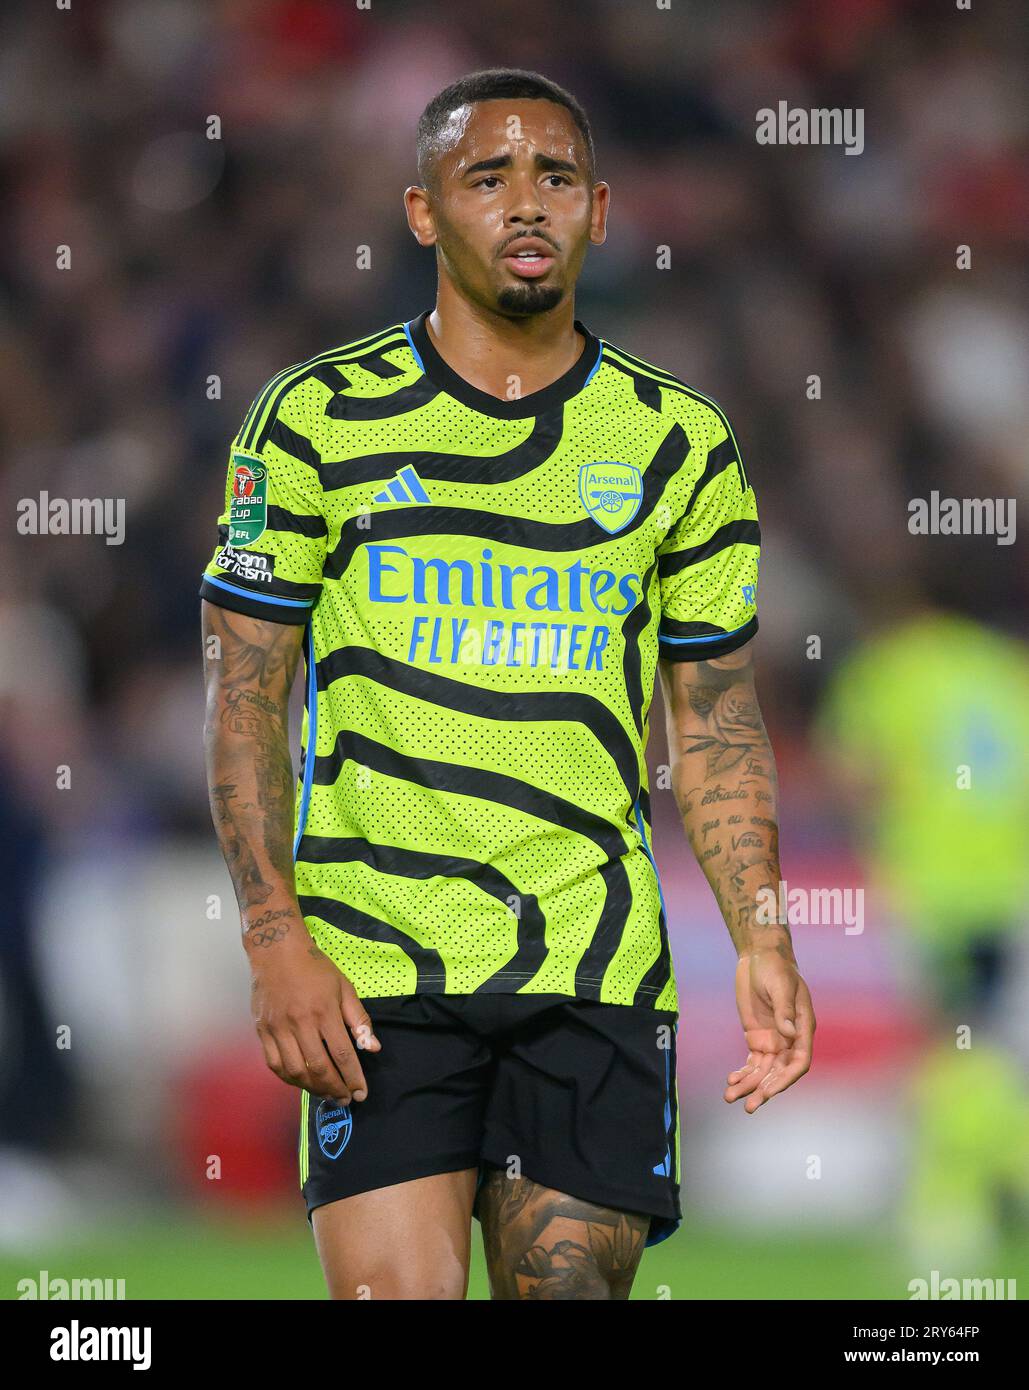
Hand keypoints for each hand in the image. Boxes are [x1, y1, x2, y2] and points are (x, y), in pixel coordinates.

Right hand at [249, 936, 380, 1103]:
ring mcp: (278, 1028)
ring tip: (326, 1093)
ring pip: (294, 1070)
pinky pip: (274, 1064)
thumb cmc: (315, 967)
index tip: (361, 1093)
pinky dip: (289, 1079)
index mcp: (324, 1011)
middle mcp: (300, 1023)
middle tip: (344, 1099)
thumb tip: (373, 1048)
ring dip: (312, 1088)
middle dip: (334, 1088)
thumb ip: (359, 1019)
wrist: (276, 950)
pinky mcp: (262, 1031)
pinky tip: (301, 1082)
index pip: (342, 1054)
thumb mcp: (344, 987)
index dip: (353, 1077)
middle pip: (318, 1067)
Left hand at [725, 947, 814, 1112]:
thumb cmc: (775, 967)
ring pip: (764, 1071)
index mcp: (802, 1028)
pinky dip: (743, 1073)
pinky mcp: (757, 1038)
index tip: (769, 1090)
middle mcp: (790, 1039)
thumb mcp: (780, 985)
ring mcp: (773, 1040)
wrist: (760, 957)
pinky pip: (752, 1062)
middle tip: (749, 1106)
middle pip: (780, 1072)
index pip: (799, 1061)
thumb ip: (784, 1009)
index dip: (786, 1078)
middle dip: (765, 1090)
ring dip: (750, 1086)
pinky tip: (731, 1081)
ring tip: (730, 1097)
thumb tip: (789, 1033)